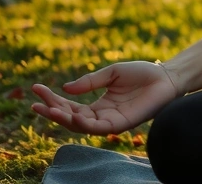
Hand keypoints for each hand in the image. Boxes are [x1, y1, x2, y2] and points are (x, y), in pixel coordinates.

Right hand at [31, 60, 180, 134]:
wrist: (166, 76)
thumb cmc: (142, 73)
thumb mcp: (112, 73)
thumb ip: (90, 81)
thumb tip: (65, 88)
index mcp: (99, 104)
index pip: (70, 105)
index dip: (53, 99)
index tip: (36, 88)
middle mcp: (102, 115)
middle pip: (71, 118)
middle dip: (52, 111)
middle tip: (35, 103)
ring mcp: (111, 121)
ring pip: (81, 126)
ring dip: (64, 119)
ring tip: (49, 109)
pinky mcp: (122, 124)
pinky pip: (99, 128)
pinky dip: (84, 124)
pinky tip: (73, 115)